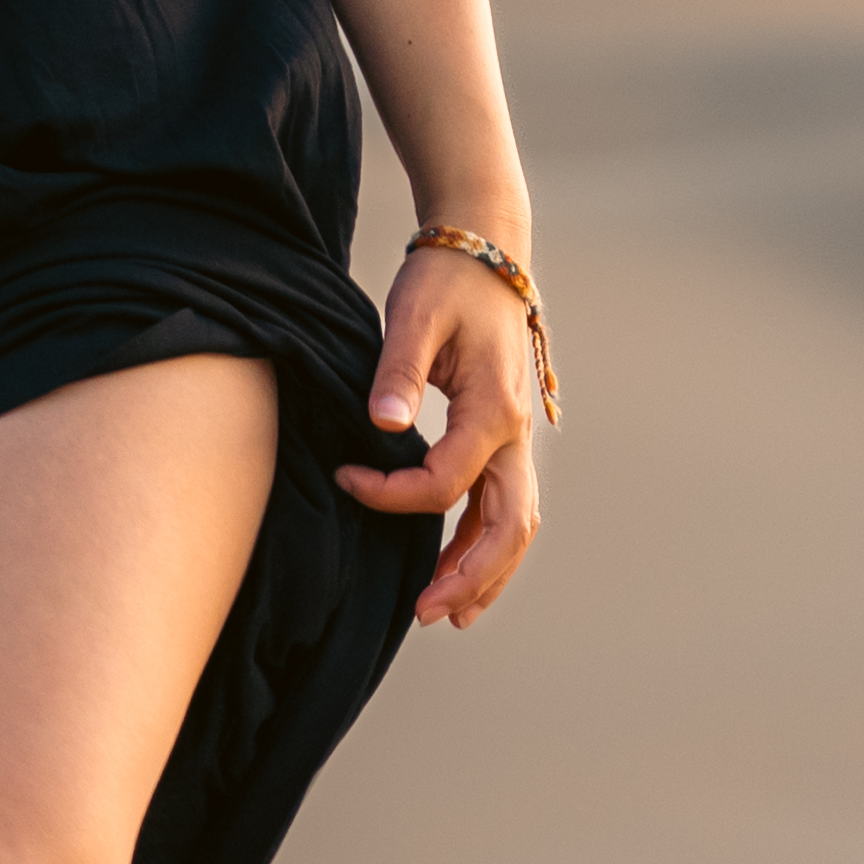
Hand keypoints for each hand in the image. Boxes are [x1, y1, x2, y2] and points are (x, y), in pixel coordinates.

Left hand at [334, 242, 544, 626]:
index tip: (346, 478)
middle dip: (469, 577)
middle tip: (424, 613)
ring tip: (448, 612)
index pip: (446, 483)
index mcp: (493, 410)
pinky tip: (462, 569)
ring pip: (517, 525)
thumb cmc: (445, 281)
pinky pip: (508, 506)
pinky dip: (490, 545)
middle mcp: (515, 433)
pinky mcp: (505, 436)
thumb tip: (381, 426)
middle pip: (508, 528)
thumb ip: (397, 372)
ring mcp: (517, 437)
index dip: (392, 496)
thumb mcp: (413, 316)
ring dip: (486, 572)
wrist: (484, 250)